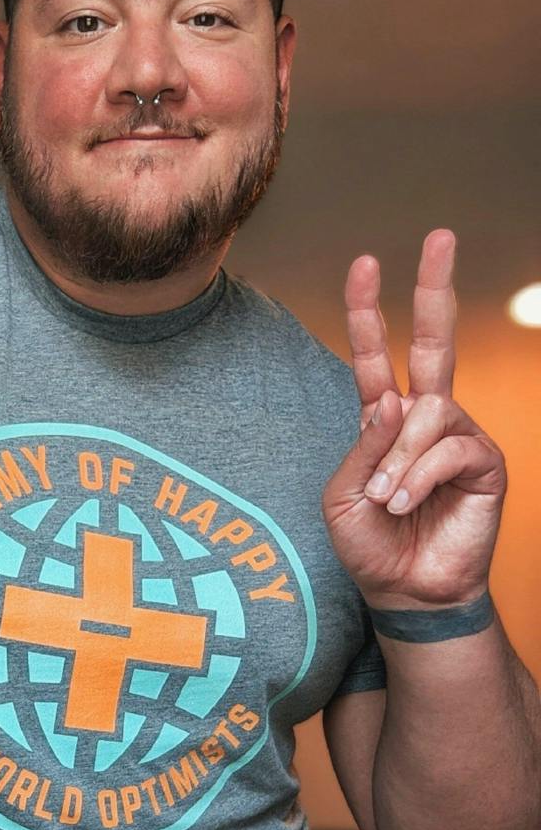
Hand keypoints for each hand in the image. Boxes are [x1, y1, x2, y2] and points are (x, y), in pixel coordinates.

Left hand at [321, 229, 505, 608]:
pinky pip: (450, 445)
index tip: (365, 264)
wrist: (404, 594)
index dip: (369, 312)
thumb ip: (363, 446)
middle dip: (435, 287)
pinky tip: (406, 502)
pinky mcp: (485, 462)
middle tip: (440, 235)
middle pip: (436, 340)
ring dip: (399, 459)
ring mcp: (460, 435)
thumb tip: (393, 396)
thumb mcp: (344, 497)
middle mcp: (427, 418)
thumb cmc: (371, 546)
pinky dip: (419, 473)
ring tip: (388, 500)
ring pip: (429, 411)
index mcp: (385, 421)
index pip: (376, 355)